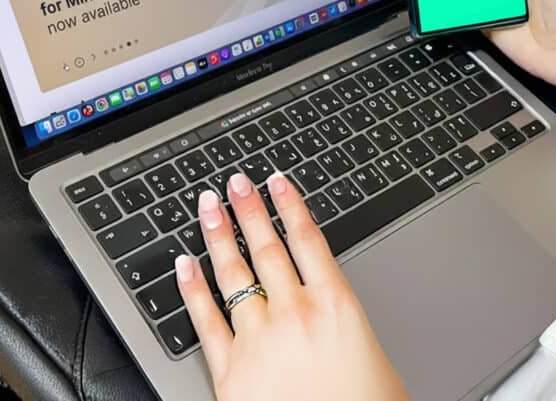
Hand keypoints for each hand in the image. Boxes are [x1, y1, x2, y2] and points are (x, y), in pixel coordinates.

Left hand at [175, 173, 408, 400]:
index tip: (277, 182)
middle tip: (235, 182)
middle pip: (267, 247)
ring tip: (208, 206)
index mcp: (337, 307)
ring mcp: (259, 339)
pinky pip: (205, 320)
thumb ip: (343, 325)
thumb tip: (327, 310)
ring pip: (234, 274)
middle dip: (249, 209)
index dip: (290, 206)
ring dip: (218, 235)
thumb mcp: (372, 357)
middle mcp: (295, 315)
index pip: (308, 240)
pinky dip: (192, 289)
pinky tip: (183, 265)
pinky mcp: (230, 372)